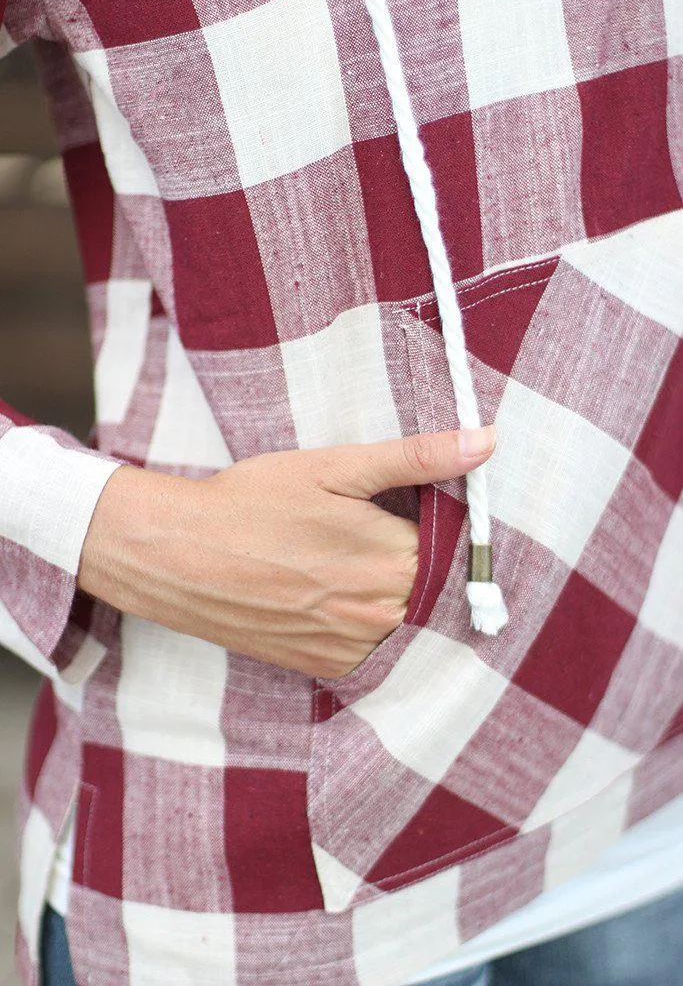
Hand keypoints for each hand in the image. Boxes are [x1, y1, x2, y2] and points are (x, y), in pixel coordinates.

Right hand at [78, 427, 494, 677]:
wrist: (178, 556)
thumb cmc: (252, 503)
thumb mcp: (334, 467)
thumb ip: (416, 458)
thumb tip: (488, 442)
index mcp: (393, 558)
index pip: (451, 544)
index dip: (430, 522)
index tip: (401, 510)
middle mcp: (382, 612)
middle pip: (430, 584)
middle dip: (410, 558)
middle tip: (362, 532)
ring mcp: (354, 646)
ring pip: (404, 618)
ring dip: (389, 593)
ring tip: (339, 561)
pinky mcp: (327, 666)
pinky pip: (372, 647)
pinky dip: (363, 623)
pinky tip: (327, 593)